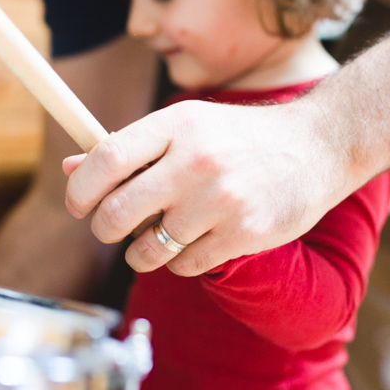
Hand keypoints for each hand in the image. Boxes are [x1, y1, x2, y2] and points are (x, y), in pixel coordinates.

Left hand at [63, 98, 354, 275]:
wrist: (317, 148)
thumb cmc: (240, 139)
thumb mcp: (188, 127)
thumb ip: (132, 149)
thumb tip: (73, 170)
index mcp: (176, 124)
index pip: (106, 159)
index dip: (81, 190)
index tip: (81, 204)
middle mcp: (196, 160)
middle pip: (116, 213)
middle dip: (105, 229)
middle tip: (113, 228)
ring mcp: (221, 199)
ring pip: (147, 249)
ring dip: (141, 254)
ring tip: (155, 240)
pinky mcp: (243, 233)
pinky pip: (184, 265)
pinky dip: (180, 262)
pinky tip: (195, 243)